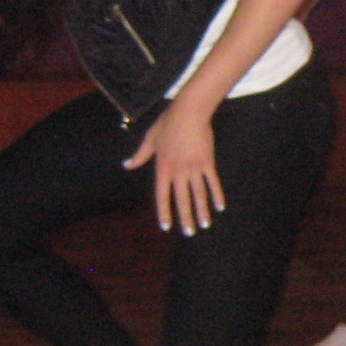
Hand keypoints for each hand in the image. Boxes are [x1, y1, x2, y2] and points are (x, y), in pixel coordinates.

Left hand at [124, 100, 225, 236]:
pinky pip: (212, 182)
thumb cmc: (167, 123)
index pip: (162, 195)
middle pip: (182, 199)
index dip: (164, 212)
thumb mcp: (149, 139)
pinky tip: (220, 207)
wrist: (189, 112)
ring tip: (205, 225)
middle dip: (186, 218)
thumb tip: (126, 165)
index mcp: (162, 168)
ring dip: (202, 211)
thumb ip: (139, 155)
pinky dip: (217, 195)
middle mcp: (178, 171)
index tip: (166, 226)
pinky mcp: (207, 162)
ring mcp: (194, 168)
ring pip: (199, 194)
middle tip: (190, 233)